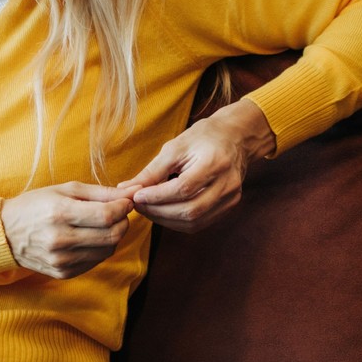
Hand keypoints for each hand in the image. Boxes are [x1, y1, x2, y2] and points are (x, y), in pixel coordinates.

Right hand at [0, 183, 132, 278]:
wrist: (5, 234)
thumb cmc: (36, 205)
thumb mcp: (65, 189)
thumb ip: (101, 192)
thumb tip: (132, 193)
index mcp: (60, 213)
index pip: (107, 215)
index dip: (123, 208)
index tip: (125, 202)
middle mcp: (61, 239)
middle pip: (112, 235)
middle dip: (123, 222)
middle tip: (119, 213)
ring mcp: (61, 260)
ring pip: (107, 251)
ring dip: (113, 236)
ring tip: (103, 225)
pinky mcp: (63, 273)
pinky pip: (95, 262)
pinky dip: (100, 249)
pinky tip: (89, 238)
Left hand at [118, 99, 275, 232]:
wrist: (235, 138)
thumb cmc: (203, 137)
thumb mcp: (176, 147)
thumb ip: (152, 170)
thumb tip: (126, 189)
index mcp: (215, 163)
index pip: (183, 189)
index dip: (157, 196)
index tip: (136, 196)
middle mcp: (227, 184)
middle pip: (190, 210)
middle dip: (158, 212)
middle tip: (138, 205)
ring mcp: (231, 198)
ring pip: (194, 222)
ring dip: (166, 220)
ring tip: (148, 209)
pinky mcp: (229, 206)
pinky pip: (200, 223)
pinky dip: (178, 222)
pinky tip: (164, 212)